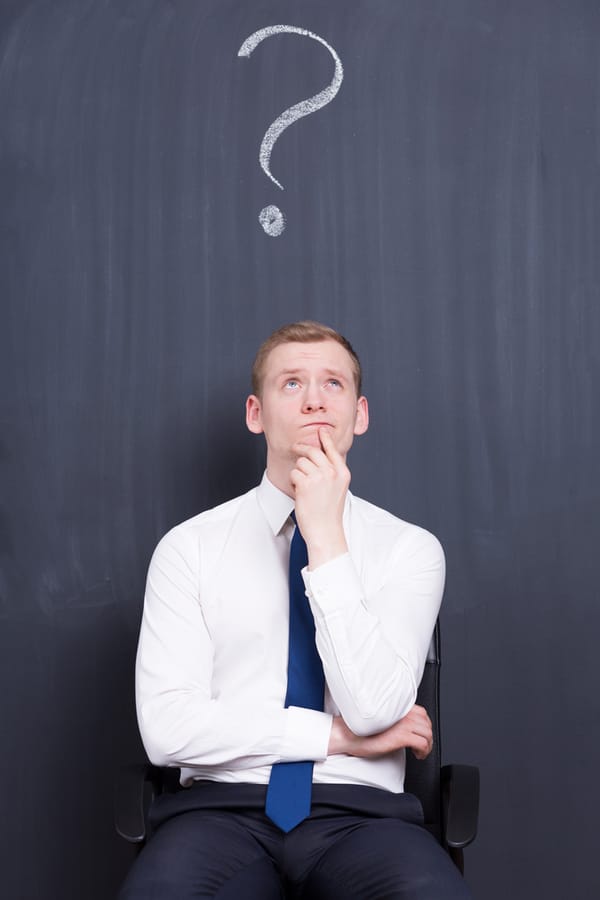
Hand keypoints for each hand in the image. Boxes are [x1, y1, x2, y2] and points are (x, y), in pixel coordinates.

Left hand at [291, 428, 349, 567]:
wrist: (325, 530)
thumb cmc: (329, 512)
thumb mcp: (338, 488)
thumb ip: (332, 472)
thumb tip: (319, 455)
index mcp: (343, 473)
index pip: (333, 450)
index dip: (325, 438)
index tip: (321, 430)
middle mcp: (332, 472)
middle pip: (313, 451)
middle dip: (302, 448)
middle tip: (295, 447)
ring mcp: (319, 477)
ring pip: (301, 462)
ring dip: (298, 473)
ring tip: (304, 488)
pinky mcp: (305, 484)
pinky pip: (294, 474)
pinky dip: (294, 483)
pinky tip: (300, 493)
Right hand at [328, 705, 432, 760]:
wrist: (348, 734)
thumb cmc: (360, 729)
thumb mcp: (381, 720)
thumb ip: (395, 720)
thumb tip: (406, 728)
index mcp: (397, 707)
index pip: (422, 713)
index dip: (424, 726)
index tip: (420, 735)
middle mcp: (402, 713)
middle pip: (427, 723)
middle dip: (428, 736)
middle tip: (422, 746)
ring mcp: (403, 724)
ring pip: (427, 734)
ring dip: (427, 745)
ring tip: (420, 752)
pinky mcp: (401, 736)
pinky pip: (422, 743)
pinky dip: (424, 751)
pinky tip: (417, 754)